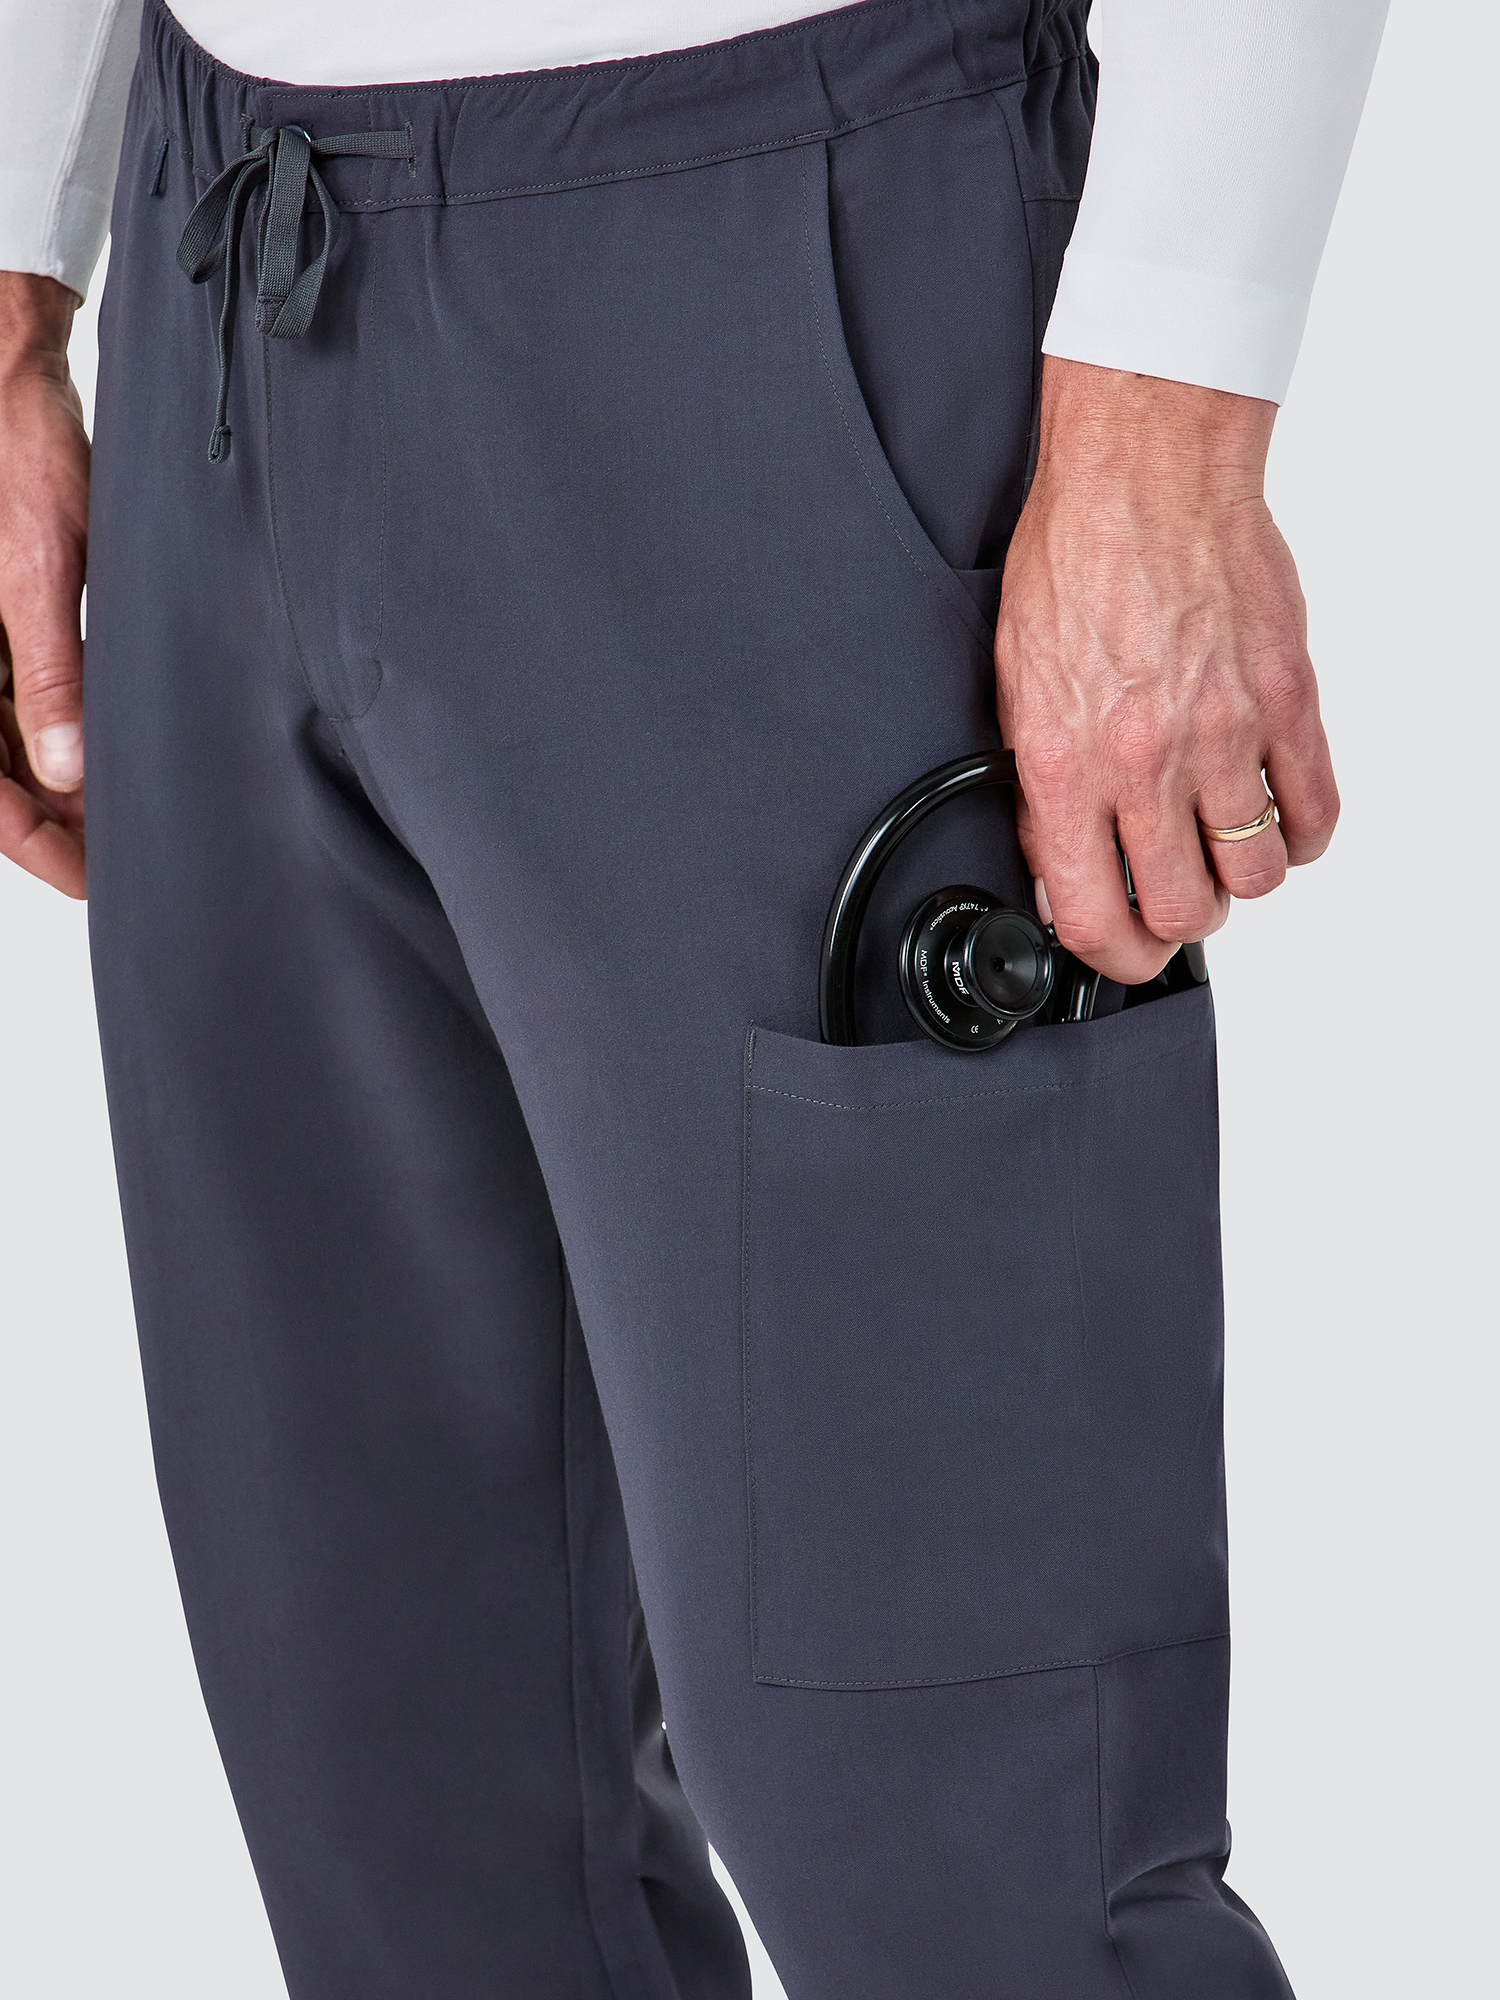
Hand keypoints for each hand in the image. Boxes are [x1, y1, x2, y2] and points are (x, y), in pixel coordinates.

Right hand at [0, 271, 88, 899]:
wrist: (13, 378)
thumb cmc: (20, 456)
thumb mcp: (39, 570)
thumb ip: (50, 673)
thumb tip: (65, 769)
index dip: (35, 843)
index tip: (90, 879)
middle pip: (1, 776)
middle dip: (57, 823)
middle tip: (125, 859)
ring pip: (17, 745)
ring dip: (66, 785)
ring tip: (129, 817)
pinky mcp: (8, 623)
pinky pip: (29, 699)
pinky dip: (68, 735)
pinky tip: (113, 756)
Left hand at [995, 357, 1338, 983]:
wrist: (1144, 474)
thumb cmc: (1074, 562)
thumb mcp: (1016, 689)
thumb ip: (1038, 790)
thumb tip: (1057, 870)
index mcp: (1069, 764)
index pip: (1096, 916)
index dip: (1112, 958)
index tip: (1119, 954)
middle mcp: (1148, 761)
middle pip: (1187, 911)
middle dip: (1177, 922)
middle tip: (1170, 896)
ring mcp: (1227, 735)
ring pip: (1254, 875)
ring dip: (1237, 878)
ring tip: (1217, 849)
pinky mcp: (1287, 700)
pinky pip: (1315, 810)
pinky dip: (1300, 833)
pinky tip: (1274, 818)